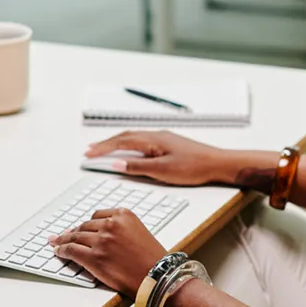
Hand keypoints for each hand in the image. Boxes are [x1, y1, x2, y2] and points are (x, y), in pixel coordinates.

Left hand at [50, 209, 164, 296]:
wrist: (157, 276)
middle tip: (64, 236)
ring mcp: (101, 240)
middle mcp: (111, 224)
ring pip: (75, 236)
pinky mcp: (94, 257)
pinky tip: (58, 251)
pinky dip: (62, 250)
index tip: (80, 228)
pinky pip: (72, 250)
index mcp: (123, 214)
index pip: (97, 216)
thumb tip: (98, 233)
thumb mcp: (138, 231)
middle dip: (74, 232)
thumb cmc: (150, 258)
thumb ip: (120, 228)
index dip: (86, 224)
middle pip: (85, 225)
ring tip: (57, 242)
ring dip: (64, 240)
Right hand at [85, 130, 232, 185]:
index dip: (103, 148)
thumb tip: (117, 163)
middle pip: (125, 136)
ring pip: (133, 137)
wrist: (217, 163)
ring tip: (103, 149)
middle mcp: (156, 135)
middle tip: (90, 151)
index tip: (88, 154)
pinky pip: (142, 140)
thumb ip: (138, 167)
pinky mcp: (168, 144)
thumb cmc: (194, 167)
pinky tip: (129, 150)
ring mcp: (163, 138)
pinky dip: (129, 144)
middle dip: (105, 143)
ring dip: (116, 142)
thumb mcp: (162, 171)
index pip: (121, 142)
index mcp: (153, 140)